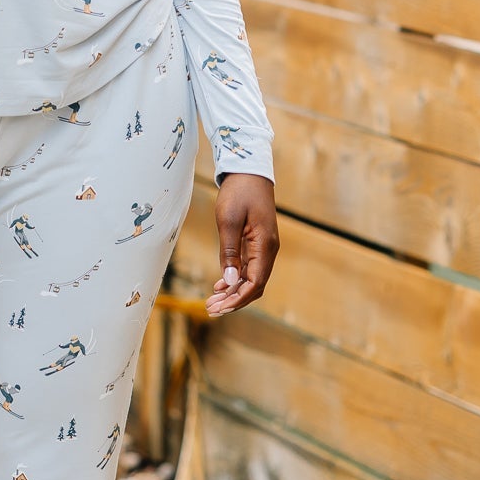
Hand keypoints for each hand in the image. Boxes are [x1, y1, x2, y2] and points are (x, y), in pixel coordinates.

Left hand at [206, 173, 278, 317]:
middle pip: (254, 285)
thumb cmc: (239, 192)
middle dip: (234, 300)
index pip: (255, 283)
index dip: (237, 299)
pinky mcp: (256, 243)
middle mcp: (268, 250)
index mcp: (265, 246)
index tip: (219, 307)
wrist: (248, 170)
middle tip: (210, 309)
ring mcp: (264, 247)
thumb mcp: (229, 221)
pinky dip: (235, 279)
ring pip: (251, 278)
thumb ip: (230, 251)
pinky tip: (220, 285)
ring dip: (233, 291)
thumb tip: (230, 280)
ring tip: (212, 300)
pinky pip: (249, 268)